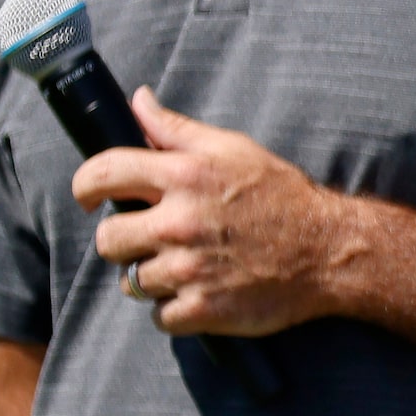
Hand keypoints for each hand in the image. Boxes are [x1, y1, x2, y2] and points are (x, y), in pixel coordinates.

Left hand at [71, 90, 361, 336]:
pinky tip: (202, 291)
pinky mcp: (202, 309)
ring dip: (153, 277)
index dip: (85, 187)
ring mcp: (189, 269)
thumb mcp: (232, 149)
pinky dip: (176, 309)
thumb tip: (137, 100)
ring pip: (132, 281)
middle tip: (154, 239)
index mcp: (184, 176)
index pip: (102, 175)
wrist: (330, 250)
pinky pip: (160, 316)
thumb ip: (176, 129)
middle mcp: (180, 222)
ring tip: (188, 266)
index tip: (90, 198)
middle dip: (125, 240)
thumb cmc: (280, 195)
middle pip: (108, 239)